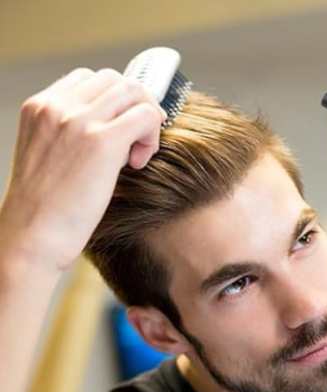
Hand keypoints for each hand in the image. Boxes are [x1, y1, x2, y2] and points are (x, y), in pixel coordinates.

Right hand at [0, 67, 166, 271]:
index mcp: (40, 106)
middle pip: (116, 80)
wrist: (33, 235)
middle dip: (135, 107)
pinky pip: (146, 116)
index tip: (119, 133)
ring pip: (135, 92)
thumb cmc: (45, 208)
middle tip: (136, 143)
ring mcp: (79, 120)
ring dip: (146, 121)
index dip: (114, 103)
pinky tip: (137, 164)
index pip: (89, 79)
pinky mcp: (102, 141)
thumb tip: (117, 129)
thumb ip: (73, 133)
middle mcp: (57, 106)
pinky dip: (151, 136)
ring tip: (136, 155)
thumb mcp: (50, 156)